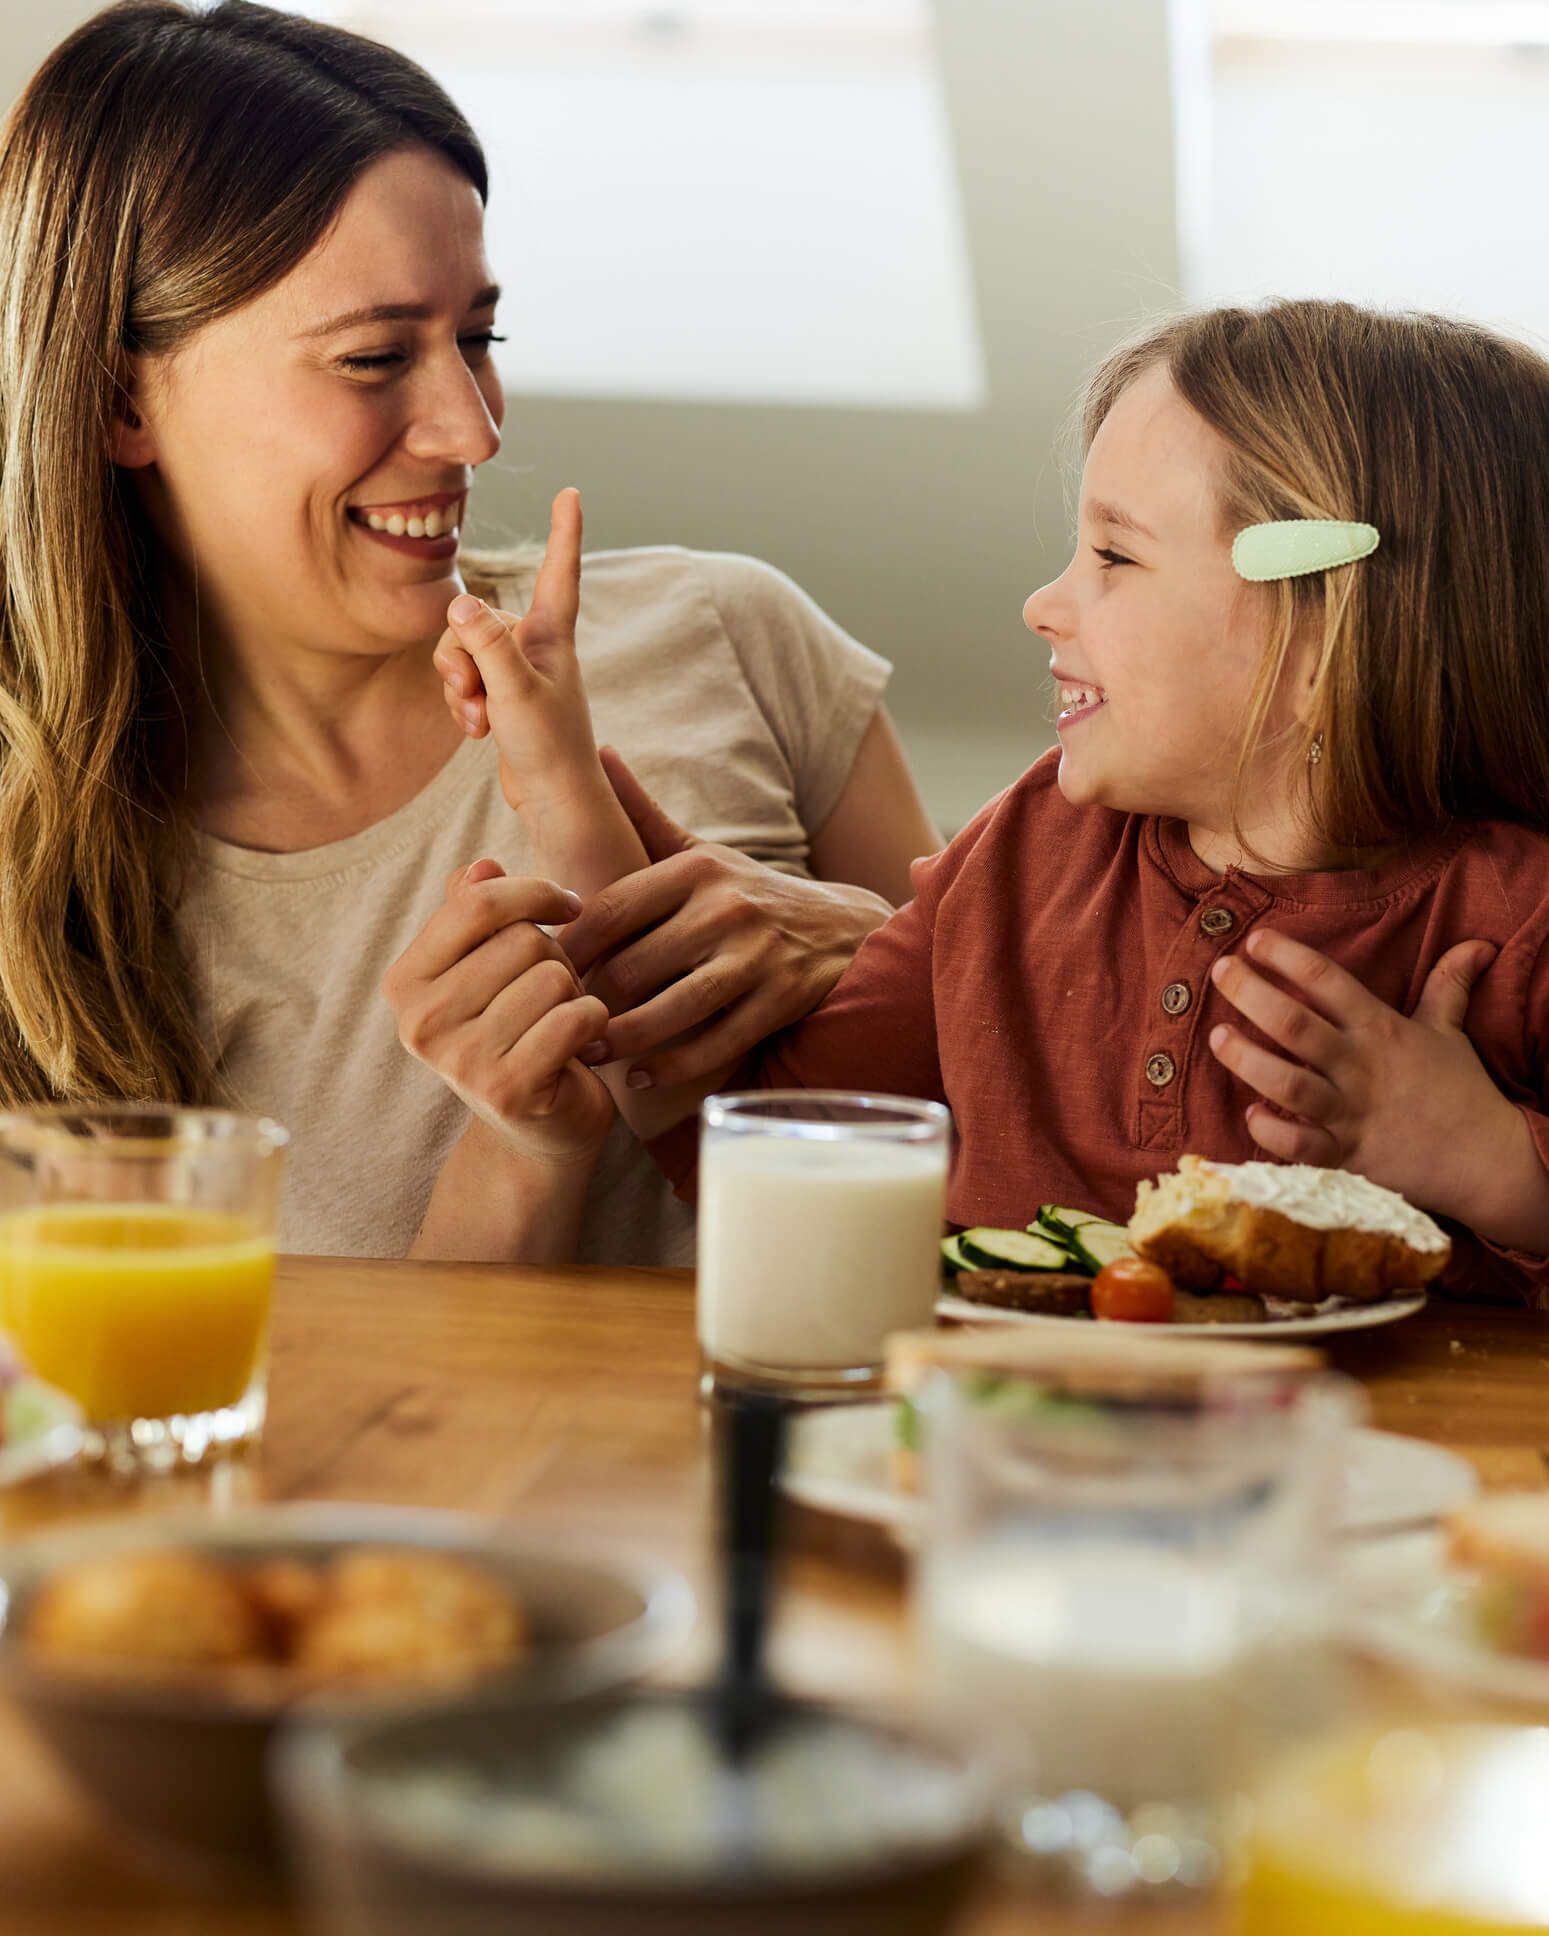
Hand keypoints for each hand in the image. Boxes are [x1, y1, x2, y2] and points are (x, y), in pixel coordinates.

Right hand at [382, 859, 614, 1165]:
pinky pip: (575, 1018)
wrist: (535, 1131)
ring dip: (575, 993)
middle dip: (557, 957)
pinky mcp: (508, 1090)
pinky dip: (594, 1023)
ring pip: (553, 977)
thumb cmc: (517, 1031)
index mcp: (404, 981)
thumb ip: (477, 915)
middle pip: (522, 940)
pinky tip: (582, 1042)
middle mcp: (420, 1022)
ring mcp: (459, 1060)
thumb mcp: (488, 968)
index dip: (534, 891)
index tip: (567, 905)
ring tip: (559, 1021)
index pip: (476, 902)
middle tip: (551, 995)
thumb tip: (482, 865)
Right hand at [432, 488, 603, 814]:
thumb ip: (486, 644)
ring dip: (459, 686)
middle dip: (460, 656)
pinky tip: (478, 732)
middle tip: (475, 696)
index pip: (559, 572)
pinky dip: (462, 703)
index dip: (564, 532)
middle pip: (476, 619)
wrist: (554, 803)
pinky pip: (462, 681)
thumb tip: (460, 599)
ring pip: (462, 651)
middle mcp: (536, 647)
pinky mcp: (501, 697)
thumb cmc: (548, 748)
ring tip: (480, 719)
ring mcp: (517, 672)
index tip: (571, 494)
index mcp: (553, 637)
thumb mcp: (513, 692)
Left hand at [560, 748, 892, 1088]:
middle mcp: (727, 908)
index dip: (569, 943)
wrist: (847, 929)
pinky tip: (642, 1078)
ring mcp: (757, 956)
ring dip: (624, 1038)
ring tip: (589, 1053)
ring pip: (674, 1007)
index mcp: (698, 870)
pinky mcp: (782, 999)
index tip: (537, 968)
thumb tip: (600, 754)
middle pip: (636, 963)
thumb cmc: (752, 894)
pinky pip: (718, 1043)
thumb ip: (645, 813)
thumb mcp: (702, 851)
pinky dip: (675, 1065)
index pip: (613, 908)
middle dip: (588, 999)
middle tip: (551, 1021)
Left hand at [1207, 927, 1515, 1220]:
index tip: (1255, 940)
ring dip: (1245, 1060)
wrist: (1487, 1160)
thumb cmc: (1460, 1090)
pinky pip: (1299, 1147)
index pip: (1327, 980)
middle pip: (1294, 1024)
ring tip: (1215, 1036)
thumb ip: (1448, 985)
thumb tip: (1477, 944)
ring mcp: (1351, 1112)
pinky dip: (1270, 1133)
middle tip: (1221, 970)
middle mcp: (1360, 1066)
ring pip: (1287, 1084)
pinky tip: (1249, 1114)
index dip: (1288, 955)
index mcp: (1380, 1029)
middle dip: (1251, 993)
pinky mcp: (1346, 1156)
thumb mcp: (1450, 1031)